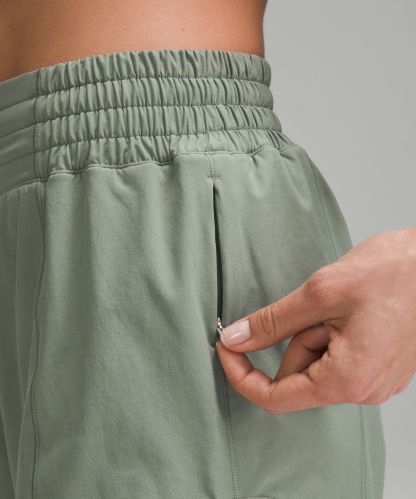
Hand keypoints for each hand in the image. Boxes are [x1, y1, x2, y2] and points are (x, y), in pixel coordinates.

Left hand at [216, 227, 415, 413]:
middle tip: (316, 304)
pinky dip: (329, 333)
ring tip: (342, 303)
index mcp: (348, 380)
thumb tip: (236, 338)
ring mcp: (374, 379)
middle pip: (297, 374)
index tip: (226, 347)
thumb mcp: (320, 293)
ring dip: (314, 331)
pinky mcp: (379, 366)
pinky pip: (336, 357)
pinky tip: (351, 310)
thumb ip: (272, 322)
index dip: (242, 375)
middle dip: (294, 336)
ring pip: (316, 363)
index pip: (276, 398)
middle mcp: (364, 389)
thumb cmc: (393, 272)